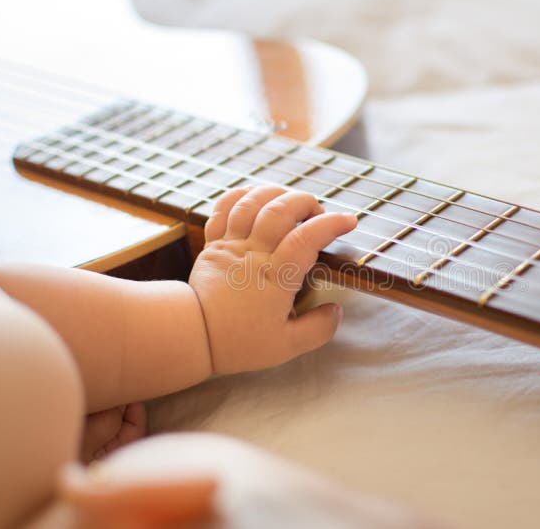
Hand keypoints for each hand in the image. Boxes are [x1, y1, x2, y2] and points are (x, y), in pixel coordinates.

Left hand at [188, 186, 356, 373]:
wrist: (191, 335)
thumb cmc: (239, 342)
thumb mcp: (287, 346)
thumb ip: (318, 329)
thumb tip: (336, 310)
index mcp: (275, 277)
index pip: (306, 239)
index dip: (330, 224)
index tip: (348, 221)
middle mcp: (254, 254)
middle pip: (280, 210)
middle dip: (305, 202)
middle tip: (318, 213)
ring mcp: (231, 244)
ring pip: (253, 203)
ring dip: (277, 193)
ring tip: (292, 201)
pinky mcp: (214, 243)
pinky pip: (224, 208)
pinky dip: (241, 195)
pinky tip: (256, 196)